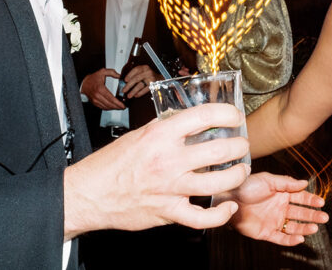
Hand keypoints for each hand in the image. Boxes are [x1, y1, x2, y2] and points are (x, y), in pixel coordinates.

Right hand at [62, 103, 249, 237]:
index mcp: (160, 134)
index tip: (234, 115)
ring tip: (240, 170)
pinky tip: (228, 207)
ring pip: (217, 182)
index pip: (204, 116)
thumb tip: (191, 123)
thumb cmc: (110, 163)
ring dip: (236, 175)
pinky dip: (220, 214)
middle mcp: (168, 160)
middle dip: (238, 146)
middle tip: (242, 144)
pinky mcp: (168, 211)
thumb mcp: (140, 134)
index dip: (227, 113)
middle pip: (218, 151)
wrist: (89, 193)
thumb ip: (167, 130)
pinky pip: (202, 217)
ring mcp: (170, 187)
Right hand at [81, 68, 124, 109]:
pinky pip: (102, 107)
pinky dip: (108, 108)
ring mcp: (95, 100)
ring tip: (120, 107)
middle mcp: (97, 96)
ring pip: (106, 107)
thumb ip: (112, 72)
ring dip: (114, 108)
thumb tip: (120, 75)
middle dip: (118, 107)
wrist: (83, 83)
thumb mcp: (102, 72)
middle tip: (124, 107)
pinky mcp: (94, 103)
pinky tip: (113, 107)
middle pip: (109, 104)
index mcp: (100, 88)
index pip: (111, 98)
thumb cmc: (93, 78)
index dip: (118, 103)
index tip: (123, 105)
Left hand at [122, 65, 159, 98]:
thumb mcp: (143, 72)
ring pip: (140, 85)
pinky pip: (145, 90)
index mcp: (144, 68)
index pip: (136, 70)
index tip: (125, 80)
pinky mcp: (153, 85)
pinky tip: (136, 95)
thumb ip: (135, 74)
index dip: (129, 75)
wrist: (160, 79)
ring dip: (133, 91)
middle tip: (124, 90)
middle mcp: (148, 72)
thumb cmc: (149, 76)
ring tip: (129, 95)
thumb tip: (124, 80)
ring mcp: (151, 79)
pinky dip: (140, 93)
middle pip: (136, 78)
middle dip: (129, 85)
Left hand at [219, 172, 328, 245]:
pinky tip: (300, 238)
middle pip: (300, 213)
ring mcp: (274, 221)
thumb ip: (287, 182)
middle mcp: (279, 208)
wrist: (229, 199)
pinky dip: (291, 240)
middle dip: (313, 215)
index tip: (321, 202)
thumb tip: (304, 182)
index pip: (301, 198)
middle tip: (324, 217)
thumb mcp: (268, 180)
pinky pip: (281, 238)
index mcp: (281, 194)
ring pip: (294, 227)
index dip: (311, 200)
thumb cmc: (245, 187)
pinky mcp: (266, 232)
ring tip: (314, 228)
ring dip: (305, 228)